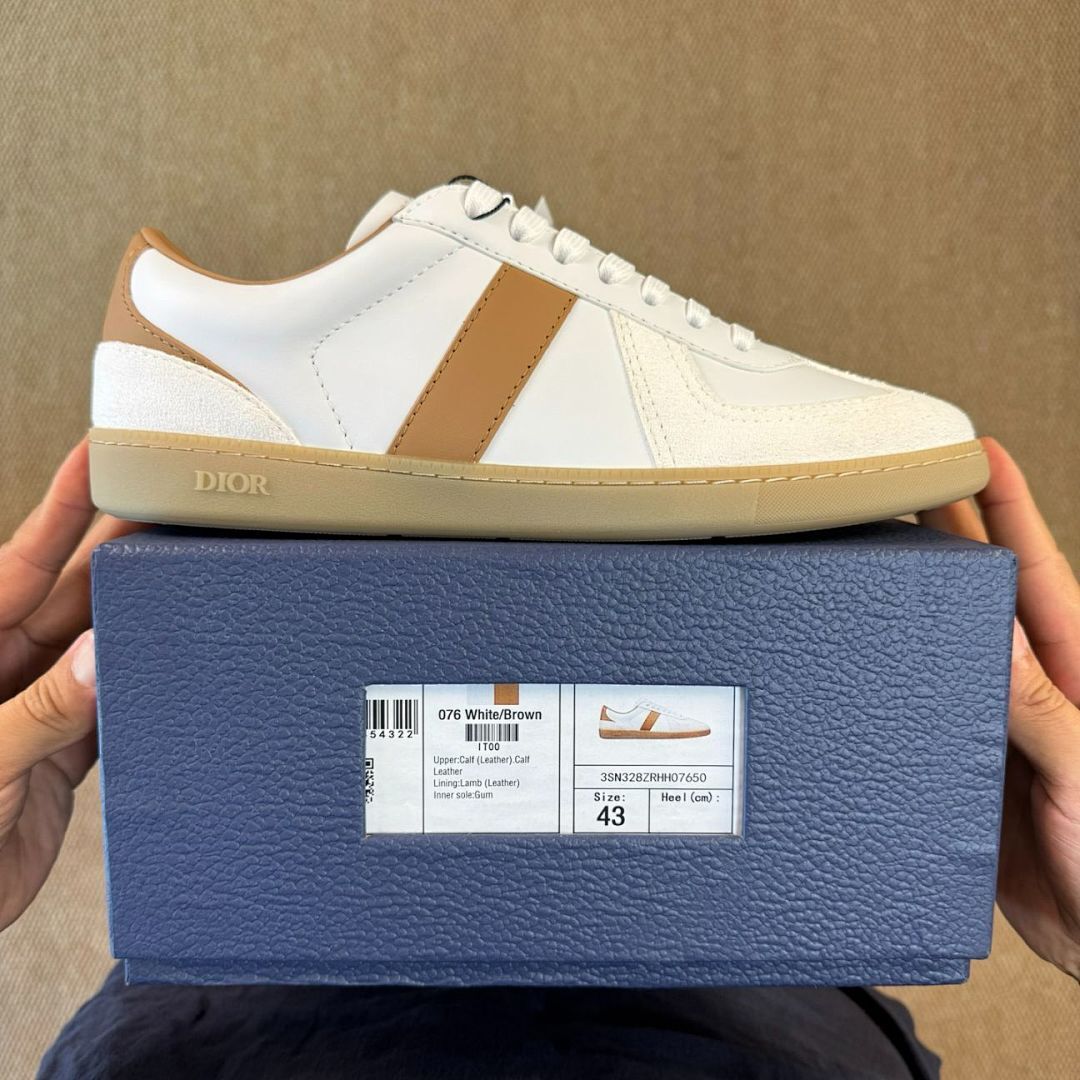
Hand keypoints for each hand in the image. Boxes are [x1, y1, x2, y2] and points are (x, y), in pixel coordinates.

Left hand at [0, 441, 138, 929]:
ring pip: (102, 652)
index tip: (99, 457)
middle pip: (74, 600)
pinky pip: (115, 710)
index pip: (20, 564)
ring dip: (143, 627)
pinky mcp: (62, 757)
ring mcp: (37, 712)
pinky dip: (147, 694)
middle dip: (123, 559)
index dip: (61, 508)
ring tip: (192, 585)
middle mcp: (4, 673)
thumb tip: (100, 659)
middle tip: (176, 516)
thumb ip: (37, 712)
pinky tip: (177, 674)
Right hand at [920, 437, 1079, 980]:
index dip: (1004, 508)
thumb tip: (989, 631)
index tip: (974, 453)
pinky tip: (862, 663)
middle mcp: (1027, 690)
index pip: (1032, 571)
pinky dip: (888, 682)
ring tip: (868, 555)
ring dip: (907, 605)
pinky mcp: (957, 770)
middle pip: (977, 597)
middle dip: (943, 536)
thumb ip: (1037, 703)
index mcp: (1071, 674)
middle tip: (902, 486)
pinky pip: (917, 712)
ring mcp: (988, 727)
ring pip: (938, 650)